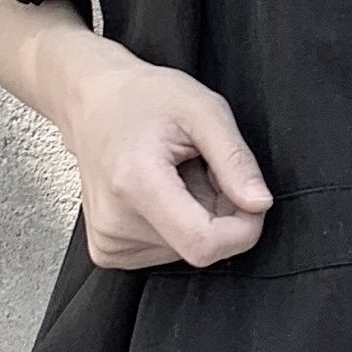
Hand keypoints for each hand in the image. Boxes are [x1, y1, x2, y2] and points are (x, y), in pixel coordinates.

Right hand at [53, 39, 272, 268]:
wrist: (91, 101)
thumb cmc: (143, 98)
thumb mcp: (204, 110)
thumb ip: (235, 159)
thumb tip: (259, 204)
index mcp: (135, 184)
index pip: (205, 244)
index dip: (242, 228)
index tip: (246, 196)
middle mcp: (114, 222)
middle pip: (200, 248)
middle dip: (219, 214)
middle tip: (202, 171)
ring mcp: (107, 241)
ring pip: (186, 250)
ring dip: (197, 216)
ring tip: (175, 176)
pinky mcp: (107, 251)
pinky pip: (166, 252)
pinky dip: (176, 225)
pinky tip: (161, 192)